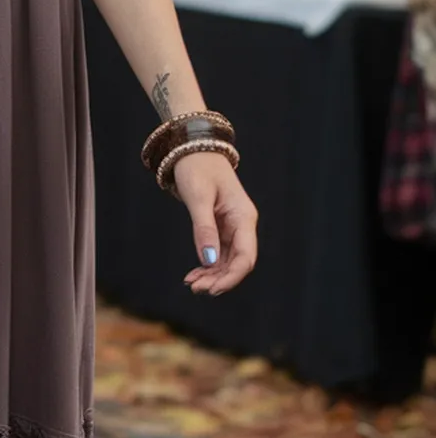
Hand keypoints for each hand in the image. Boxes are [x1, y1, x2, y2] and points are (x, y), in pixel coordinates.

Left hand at [173, 153, 257, 295]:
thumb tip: (209, 261)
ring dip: (212, 275)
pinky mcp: (222, 227)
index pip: (246, 257)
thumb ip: (204, 229)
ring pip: (228, 261)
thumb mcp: (198, 198)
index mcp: (243, 217)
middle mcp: (242, 224)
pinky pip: (219, 253)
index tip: (211, 289)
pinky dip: (208, 265)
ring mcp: (233, 226)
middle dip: (219, 279)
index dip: (231, 277)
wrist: (193, 149)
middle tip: (195, 288)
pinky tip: (194, 275)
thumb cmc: (197, 168)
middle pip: (238, 263)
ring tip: (191, 284)